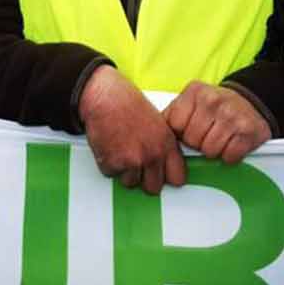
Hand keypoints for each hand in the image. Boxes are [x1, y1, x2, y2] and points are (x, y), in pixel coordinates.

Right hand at [79, 65, 183, 194]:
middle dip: (143, 179)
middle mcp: (153, 155)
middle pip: (153, 188)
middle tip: (135, 163)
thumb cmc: (128, 104)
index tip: (161, 174)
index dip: (167, 177)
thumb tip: (164, 164)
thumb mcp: (157, 122)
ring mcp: (133, 161)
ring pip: (130, 182)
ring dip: (123, 171)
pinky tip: (109, 145)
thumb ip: (163, 145)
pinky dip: (107, 163)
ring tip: (119, 148)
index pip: (177, 178)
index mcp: (167, 144)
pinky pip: (110, 174)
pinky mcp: (113, 163)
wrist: (105, 97)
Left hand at [164, 81, 271, 164]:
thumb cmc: (215, 106)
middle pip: (192, 140)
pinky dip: (230, 156)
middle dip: (198, 143)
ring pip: (210, 151)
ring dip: (214, 151)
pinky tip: (231, 144)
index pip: (175, 125)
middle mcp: (213, 100)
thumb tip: (153, 135)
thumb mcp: (191, 101)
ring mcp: (232, 115)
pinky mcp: (248, 131)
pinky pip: (229, 157)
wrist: (250, 102)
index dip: (181, 133)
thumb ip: (173, 114)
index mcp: (194, 92)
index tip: (189, 130)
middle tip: (207, 135)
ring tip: (219, 138)